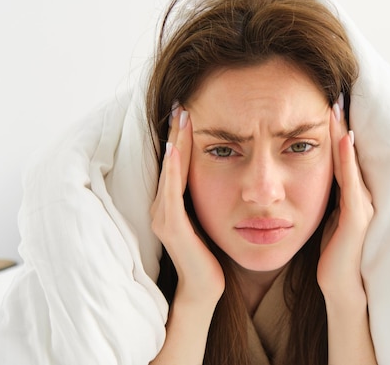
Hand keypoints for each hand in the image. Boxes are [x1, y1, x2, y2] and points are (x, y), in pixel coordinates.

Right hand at [150, 107, 224, 305]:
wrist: (206, 287)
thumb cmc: (212, 252)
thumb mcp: (213, 215)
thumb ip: (212, 193)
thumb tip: (228, 166)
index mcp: (172, 201)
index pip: (177, 160)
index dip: (181, 134)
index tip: (189, 108)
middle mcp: (162, 205)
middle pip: (170, 160)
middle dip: (175, 131)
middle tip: (182, 101)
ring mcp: (163, 216)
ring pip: (169, 170)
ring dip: (174, 142)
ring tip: (180, 116)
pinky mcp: (170, 227)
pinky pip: (171, 192)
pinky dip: (173, 169)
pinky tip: (177, 149)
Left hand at [317, 97, 373, 300]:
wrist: (341, 287)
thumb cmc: (333, 254)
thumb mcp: (325, 217)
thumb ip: (323, 197)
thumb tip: (307, 176)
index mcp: (350, 194)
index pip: (340, 156)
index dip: (334, 131)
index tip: (325, 105)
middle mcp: (360, 195)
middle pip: (348, 153)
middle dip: (340, 124)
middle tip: (333, 94)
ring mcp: (362, 205)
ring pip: (351, 162)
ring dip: (344, 133)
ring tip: (336, 107)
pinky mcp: (357, 218)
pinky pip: (351, 183)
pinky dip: (347, 160)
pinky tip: (343, 140)